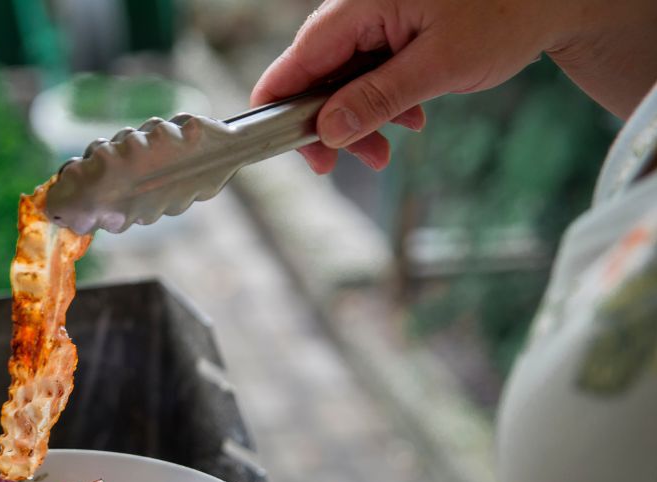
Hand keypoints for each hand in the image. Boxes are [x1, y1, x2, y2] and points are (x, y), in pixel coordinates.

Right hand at [253, 0, 656, 173]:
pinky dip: (381, 103)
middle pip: (315, 75)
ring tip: (386, 150)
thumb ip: (377, 99)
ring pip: (341, 80)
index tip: (276, 146)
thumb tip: (328, 131)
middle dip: (329, 125)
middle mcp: (359, 9)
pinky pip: (367, 73)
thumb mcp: (439, 67)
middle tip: (347, 164)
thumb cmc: (506, 14)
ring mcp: (375, 20)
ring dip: (358, 120)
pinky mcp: (391, 32)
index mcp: (361, 5)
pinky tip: (409, 118)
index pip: (298, 60)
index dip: (278, 106)